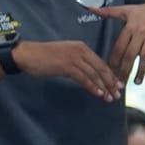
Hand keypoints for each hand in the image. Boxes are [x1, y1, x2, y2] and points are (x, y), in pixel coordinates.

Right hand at [6, 39, 121, 100]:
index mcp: (82, 47)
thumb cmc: (44, 57)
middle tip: (118, 94)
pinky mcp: (67, 65)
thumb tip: (90, 77)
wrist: (26, 54)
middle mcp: (81, 50)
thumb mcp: (66, 58)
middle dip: (111, 82)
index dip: (111, 75)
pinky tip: (99, 94)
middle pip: (101, 68)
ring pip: (94, 74)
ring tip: (110, 98)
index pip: (101, 62)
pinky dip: (93, 87)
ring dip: (104, 87)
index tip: (118, 85)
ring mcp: (74, 57)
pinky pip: (84, 78)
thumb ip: (79, 64)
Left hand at [93, 0, 144, 84]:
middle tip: (121, 83)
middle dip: (125, 70)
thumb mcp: (127, 9)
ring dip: (141, 70)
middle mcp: (141, 32)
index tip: (109, 73)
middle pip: (131, 54)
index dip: (114, 62)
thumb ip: (108, 12)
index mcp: (129, 27)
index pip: (119, 47)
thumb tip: (89, 8)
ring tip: (137, 82)